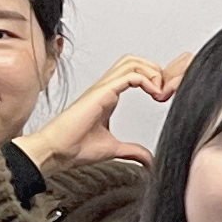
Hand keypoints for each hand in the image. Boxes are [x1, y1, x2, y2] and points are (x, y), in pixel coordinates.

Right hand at [25, 51, 184, 168]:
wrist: (57, 151)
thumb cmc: (75, 147)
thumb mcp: (113, 149)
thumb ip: (132, 151)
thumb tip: (148, 160)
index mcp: (108, 96)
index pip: (133, 73)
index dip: (152, 80)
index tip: (162, 98)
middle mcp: (106, 88)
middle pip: (134, 61)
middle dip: (154, 70)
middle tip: (164, 91)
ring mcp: (103, 88)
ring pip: (132, 62)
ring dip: (151, 72)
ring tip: (159, 92)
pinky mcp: (102, 92)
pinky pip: (130, 76)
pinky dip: (147, 81)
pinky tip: (154, 96)